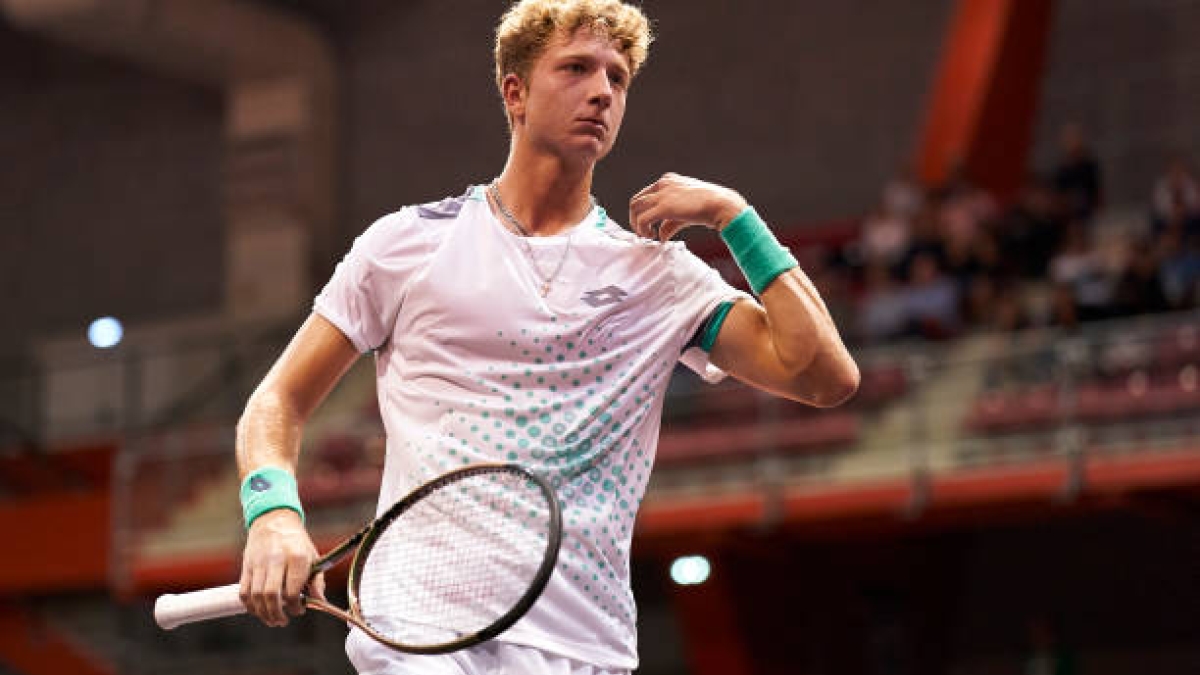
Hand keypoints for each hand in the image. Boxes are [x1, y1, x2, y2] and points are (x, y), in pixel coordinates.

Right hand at [239, 509, 324, 626]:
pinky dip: (250, 605)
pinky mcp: (246, 565)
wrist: (274, 520)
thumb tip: (319, 601)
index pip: (292, 591)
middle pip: (271, 595)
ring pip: (256, 596)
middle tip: (283, 620)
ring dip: (263, 613)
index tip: (299, 609)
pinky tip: (259, 610)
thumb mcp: (313, 557)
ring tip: (272, 619)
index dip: (295, 606)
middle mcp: (276, 559)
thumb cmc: (296, 541)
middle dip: (277, 613)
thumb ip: (317, 581)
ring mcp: (258, 562)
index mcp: (296, 557)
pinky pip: (244, 591)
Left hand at [629, 173, 747, 241]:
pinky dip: (642, 229)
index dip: (643, 212)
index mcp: (668, 180)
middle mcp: (663, 183)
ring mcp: (662, 193)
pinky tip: (653, 236)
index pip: (645, 195)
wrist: (722, 205)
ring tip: (647, 236)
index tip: (648, 226)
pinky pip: (643, 219)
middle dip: (635, 219)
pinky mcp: (664, 206)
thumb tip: (661, 236)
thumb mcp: (685, 213)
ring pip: (635, 208)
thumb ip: (670, 222)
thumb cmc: (709, 208)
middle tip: (643, 233)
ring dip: (637, 224)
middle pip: (636, 201)